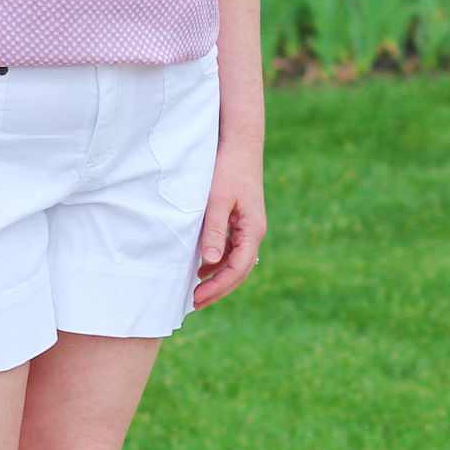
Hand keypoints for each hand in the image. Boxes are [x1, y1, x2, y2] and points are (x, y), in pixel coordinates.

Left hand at [194, 139, 265, 307]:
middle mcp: (254, 233)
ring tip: (197, 293)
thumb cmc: (228, 169)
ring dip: (218, 278)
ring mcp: (248, 227)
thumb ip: (214, 230)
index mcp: (253, 231)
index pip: (238, 270)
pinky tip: (202, 268)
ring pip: (236, 262)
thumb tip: (212, 262)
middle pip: (239, 271)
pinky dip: (218, 262)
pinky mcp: (240, 220)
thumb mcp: (217, 200)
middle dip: (218, 289)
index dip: (218, 287)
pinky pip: (232, 249)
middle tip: (195, 303)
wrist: (240, 145)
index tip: (197, 298)